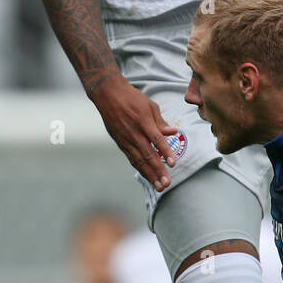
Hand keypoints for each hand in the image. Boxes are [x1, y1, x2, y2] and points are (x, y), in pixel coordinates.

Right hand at [91, 74, 181, 189]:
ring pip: (139, 161)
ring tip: (159, 186)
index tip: (173, 164)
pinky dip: (140, 169)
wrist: (108, 95)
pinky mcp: (120, 143)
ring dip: (149, 175)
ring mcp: (126, 140)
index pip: (156, 139)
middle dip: (158, 171)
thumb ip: (161, 122)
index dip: (165, 152)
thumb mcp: (150, 106)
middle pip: (147, 155)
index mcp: (143, 122)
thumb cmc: (132, 98)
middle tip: (167, 183)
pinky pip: (131, 159)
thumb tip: (174, 132)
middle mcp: (134, 133)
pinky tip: (148, 177)